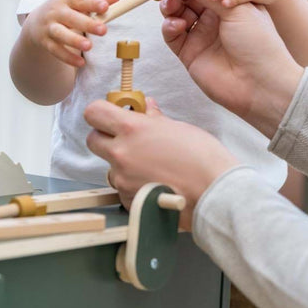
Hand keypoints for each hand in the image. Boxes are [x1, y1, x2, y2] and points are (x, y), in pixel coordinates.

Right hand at [24, 0, 117, 68]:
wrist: (35, 22)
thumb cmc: (64, 11)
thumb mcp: (76, 3)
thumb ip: (95, 1)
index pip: (80, 0)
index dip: (93, 3)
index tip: (105, 6)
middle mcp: (55, 12)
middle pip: (71, 17)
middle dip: (87, 24)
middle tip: (103, 30)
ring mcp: (49, 28)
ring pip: (61, 34)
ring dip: (74, 40)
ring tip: (89, 46)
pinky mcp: (45, 42)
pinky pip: (56, 51)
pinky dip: (68, 57)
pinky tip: (81, 62)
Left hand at [84, 98, 237, 227]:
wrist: (214, 194)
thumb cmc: (203, 159)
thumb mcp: (179, 128)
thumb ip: (155, 118)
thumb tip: (146, 108)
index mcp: (132, 129)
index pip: (94, 112)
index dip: (101, 112)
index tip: (111, 114)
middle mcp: (121, 153)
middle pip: (93, 140)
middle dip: (106, 137)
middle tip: (126, 139)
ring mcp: (122, 179)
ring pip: (108, 166)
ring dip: (121, 164)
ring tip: (148, 166)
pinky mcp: (127, 199)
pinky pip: (121, 188)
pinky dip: (132, 185)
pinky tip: (153, 183)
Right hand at [160, 0, 303, 136]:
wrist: (261, 83)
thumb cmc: (259, 43)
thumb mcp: (236, 9)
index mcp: (229, 2)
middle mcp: (214, 17)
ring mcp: (201, 35)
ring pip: (176, 12)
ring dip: (171, 4)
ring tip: (172, 3)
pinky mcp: (189, 53)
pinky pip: (172, 35)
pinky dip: (169, 26)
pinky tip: (176, 23)